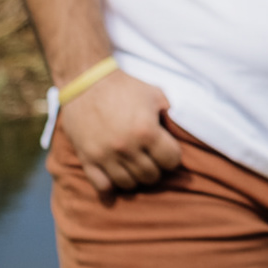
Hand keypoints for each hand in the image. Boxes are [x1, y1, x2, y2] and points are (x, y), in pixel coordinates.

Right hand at [59, 69, 184, 192]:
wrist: (87, 82)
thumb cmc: (124, 87)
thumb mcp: (155, 94)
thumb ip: (170, 114)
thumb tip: (181, 131)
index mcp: (146, 131)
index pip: (171, 161)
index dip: (172, 157)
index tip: (167, 151)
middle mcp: (126, 147)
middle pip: (151, 176)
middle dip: (155, 168)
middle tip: (151, 158)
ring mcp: (105, 155)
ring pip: (128, 184)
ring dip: (135, 177)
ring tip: (134, 165)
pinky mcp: (87, 158)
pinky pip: (102, 185)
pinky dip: (111, 184)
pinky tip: (115, 174)